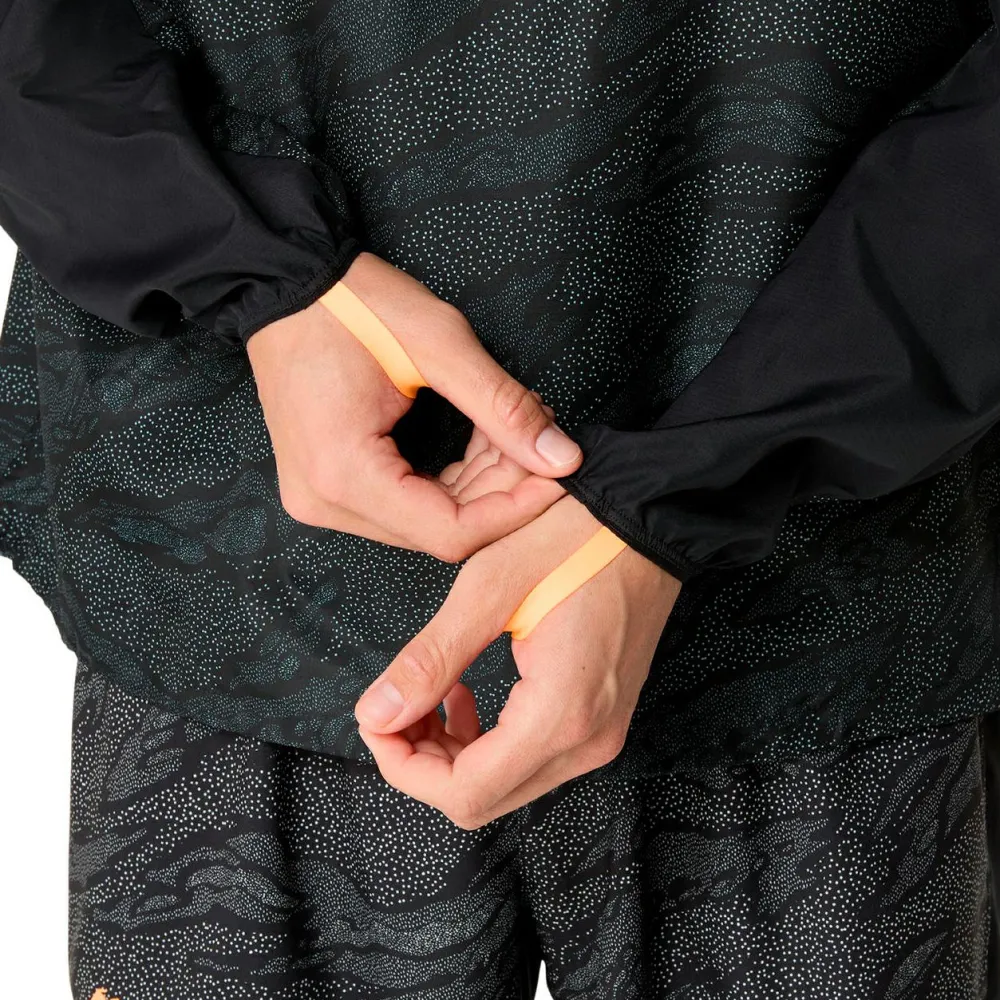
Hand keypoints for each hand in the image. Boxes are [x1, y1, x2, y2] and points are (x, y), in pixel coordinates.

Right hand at [246, 252, 582, 560]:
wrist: (285, 284)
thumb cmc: (351, 303)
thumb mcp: (440, 345)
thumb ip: (504, 408)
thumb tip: (562, 458)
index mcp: (344, 474)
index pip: (450, 532)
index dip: (513, 510)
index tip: (556, 476)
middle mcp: (325, 501)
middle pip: (439, 531)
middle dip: (500, 492)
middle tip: (534, 441)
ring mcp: (321, 496)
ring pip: (425, 521)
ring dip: (478, 486)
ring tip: (505, 433)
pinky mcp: (327, 484)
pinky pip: (403, 504)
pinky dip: (448, 481)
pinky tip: (476, 444)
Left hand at [354, 495, 681, 827]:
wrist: (647, 518)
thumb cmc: (577, 537)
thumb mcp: (490, 587)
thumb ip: (431, 658)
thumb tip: (376, 713)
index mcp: (560, 715)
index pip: (463, 791)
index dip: (402, 766)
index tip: (375, 718)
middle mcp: (587, 742)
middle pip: (480, 799)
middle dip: (420, 762)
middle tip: (393, 706)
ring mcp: (599, 735)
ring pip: (502, 785)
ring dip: (449, 753)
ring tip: (426, 697)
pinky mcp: (600, 719)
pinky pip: (529, 759)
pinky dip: (484, 741)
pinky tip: (466, 694)